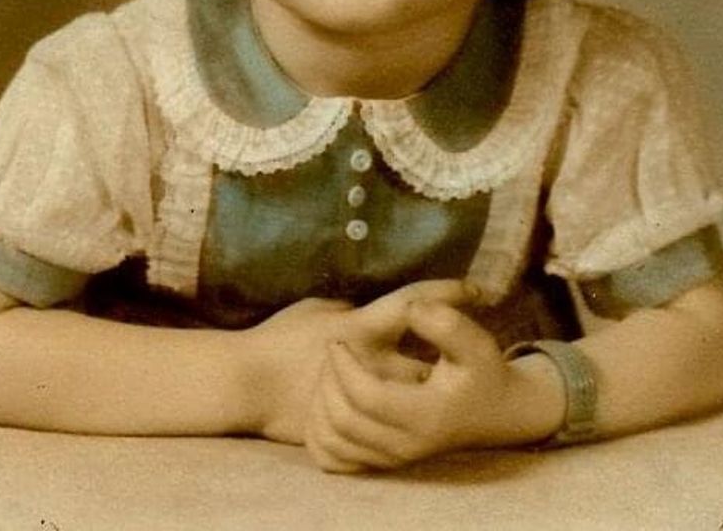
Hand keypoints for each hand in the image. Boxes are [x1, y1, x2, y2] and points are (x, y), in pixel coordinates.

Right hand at [246, 280, 474, 446]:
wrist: (243, 381)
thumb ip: (351, 311)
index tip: (478, 290)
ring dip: (425, 396)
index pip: (412, 304)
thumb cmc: (279, 337)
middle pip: (425, 364)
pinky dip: (398, 428)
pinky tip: (408, 425)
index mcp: (359, 328)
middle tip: (472, 358)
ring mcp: (360, 399)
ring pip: (409, 401)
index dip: (446, 293)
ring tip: (443, 391)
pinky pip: (384, 432)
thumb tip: (372, 310)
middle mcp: (367, 364)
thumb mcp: (318, 310)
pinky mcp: (352, 426)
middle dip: (447, 362)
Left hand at [306, 300, 521, 471]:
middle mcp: (407, 445)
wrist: (499, 412)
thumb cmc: (483, 372)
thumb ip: (446, 323)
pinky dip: (323, 432)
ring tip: (331, 374)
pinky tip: (332, 401)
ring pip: (336, 440)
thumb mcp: (476, 343)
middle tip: (331, 355)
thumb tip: (412, 310)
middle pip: (344, 420)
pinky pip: (336, 459)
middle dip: (328, 383)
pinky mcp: (385, 465)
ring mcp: (394, 460)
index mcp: (425, 415)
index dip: (344, 366)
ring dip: (322, 404)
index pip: (366, 396)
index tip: (338, 341)